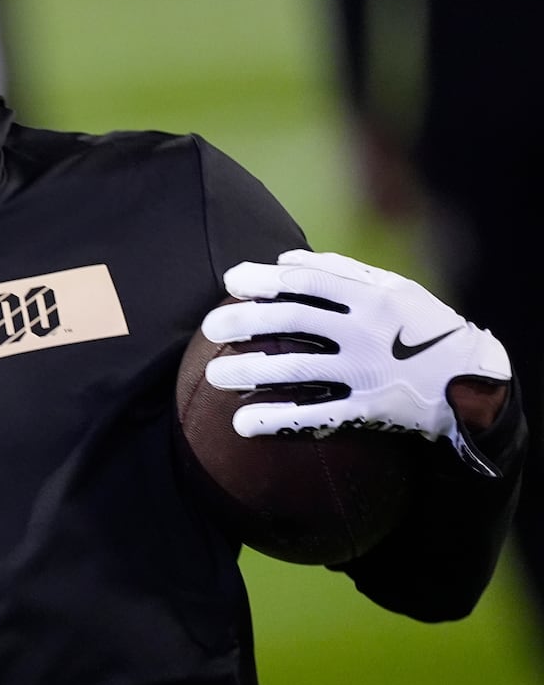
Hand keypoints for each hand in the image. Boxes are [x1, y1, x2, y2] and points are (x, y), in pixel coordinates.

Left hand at [201, 249, 511, 474]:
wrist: (474, 380)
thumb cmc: (421, 328)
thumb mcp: (394, 289)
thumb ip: (341, 272)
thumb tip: (284, 259)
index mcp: (372, 296)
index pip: (306, 280)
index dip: (263, 279)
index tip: (229, 282)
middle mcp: (367, 332)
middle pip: (293, 320)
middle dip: (244, 322)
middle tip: (211, 329)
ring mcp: (369, 373)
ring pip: (298, 369)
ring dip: (249, 371)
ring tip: (214, 375)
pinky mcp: (371, 412)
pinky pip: (317, 417)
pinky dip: (277, 421)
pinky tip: (242, 425)